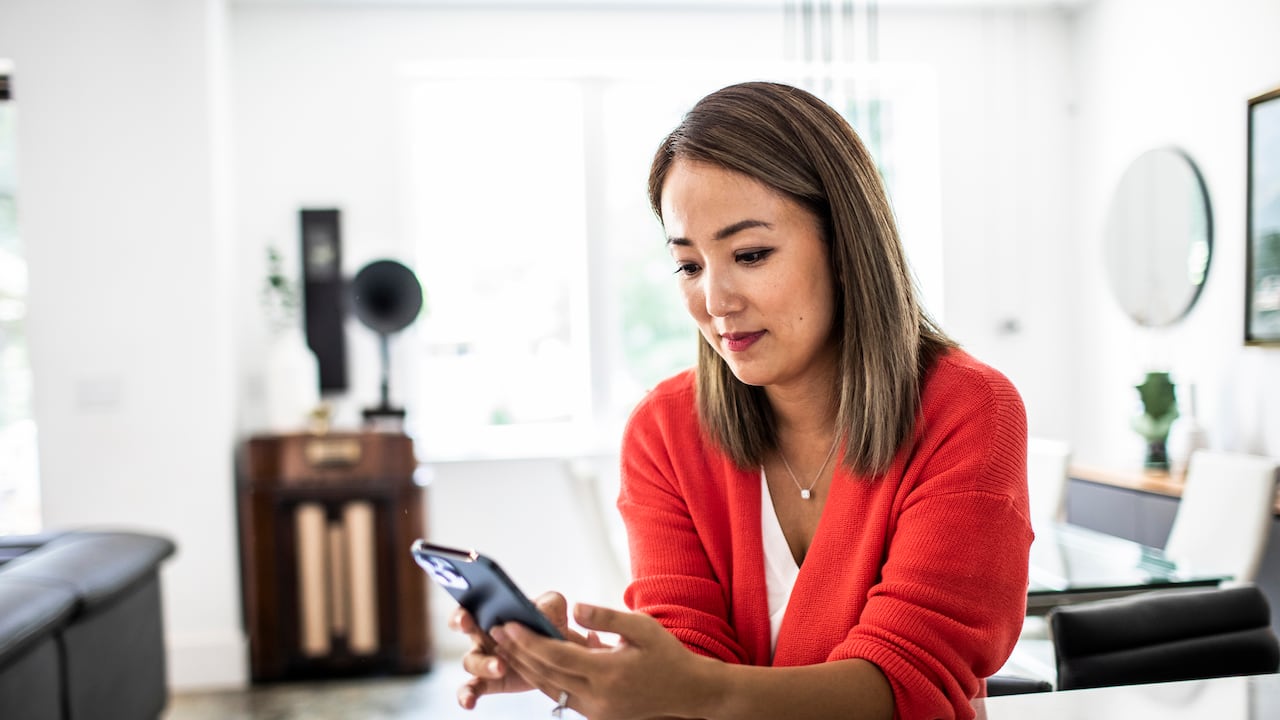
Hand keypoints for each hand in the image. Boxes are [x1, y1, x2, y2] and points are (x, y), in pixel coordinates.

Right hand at [451, 592, 603, 709]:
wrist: (561, 654)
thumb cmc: (551, 624)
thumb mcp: (554, 608)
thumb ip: (549, 603)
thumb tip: (540, 612)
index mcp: (493, 612)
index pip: (469, 605)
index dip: (463, 609)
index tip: (466, 616)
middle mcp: (482, 634)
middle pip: (463, 627)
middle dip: (461, 624)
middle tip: (468, 625)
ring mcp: (484, 659)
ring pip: (471, 661)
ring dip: (484, 664)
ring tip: (501, 667)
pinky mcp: (490, 681)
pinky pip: (471, 689)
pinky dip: (467, 696)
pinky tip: (469, 703)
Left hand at [491, 602, 705, 719]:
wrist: (688, 693)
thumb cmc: (666, 655)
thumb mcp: (642, 628)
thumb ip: (606, 617)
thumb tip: (574, 606)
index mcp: (608, 673)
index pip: (556, 656)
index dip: (528, 641)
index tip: (508, 624)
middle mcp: (597, 697)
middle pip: (546, 674)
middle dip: (518, 652)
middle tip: (495, 632)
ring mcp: (596, 711)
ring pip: (549, 688)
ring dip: (526, 667)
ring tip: (505, 646)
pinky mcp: (597, 716)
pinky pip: (562, 697)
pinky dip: (544, 679)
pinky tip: (532, 663)